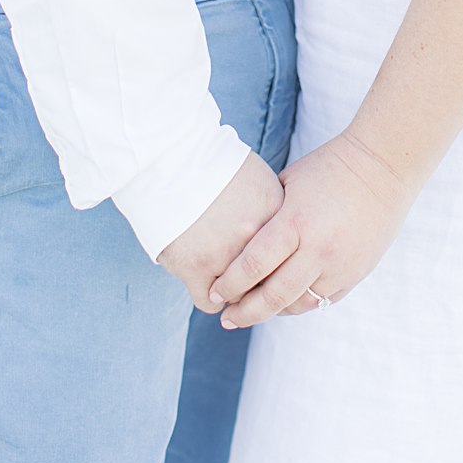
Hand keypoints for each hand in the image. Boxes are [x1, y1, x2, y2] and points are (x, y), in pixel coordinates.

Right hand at [157, 150, 283, 310]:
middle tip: (252, 282)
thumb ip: (276, 212)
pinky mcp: (196, 268)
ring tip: (225, 278)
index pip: (292, 257)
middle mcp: (257, 235)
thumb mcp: (258, 179)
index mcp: (277, 211)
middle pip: (270, 280)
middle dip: (262, 283)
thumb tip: (289, 239)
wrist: (169, 160)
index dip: (283, 264)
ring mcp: (227, 254)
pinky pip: (210, 302)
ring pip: (240, 295)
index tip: (274, 268)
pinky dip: (209, 296)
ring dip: (234, 290)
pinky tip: (206, 281)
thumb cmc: (214, 167)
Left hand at [206, 129, 415, 328]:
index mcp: (297, 222)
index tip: (213, 292)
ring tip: (251, 313)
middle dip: (243, 312)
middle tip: (225, 317)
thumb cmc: (329, 167)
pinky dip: (298, 304)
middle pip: (273, 296)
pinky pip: (320, 300)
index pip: (253, 265)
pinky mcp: (354, 274)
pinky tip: (282, 303)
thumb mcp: (290, 182)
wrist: (383, 167)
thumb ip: (267, 214)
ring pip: (297, 305)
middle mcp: (319, 249)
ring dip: (271, 312)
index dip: (229, 284)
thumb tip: (235, 239)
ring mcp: (339, 265)